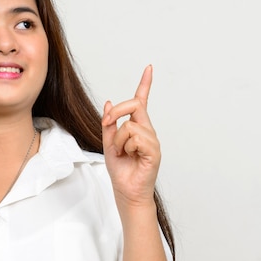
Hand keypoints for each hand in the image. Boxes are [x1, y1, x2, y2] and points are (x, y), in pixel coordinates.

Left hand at [102, 65, 160, 208]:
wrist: (126, 192)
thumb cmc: (121, 170)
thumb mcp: (108, 143)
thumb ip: (108, 124)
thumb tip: (109, 102)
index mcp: (138, 127)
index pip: (142, 101)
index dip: (145, 84)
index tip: (148, 68)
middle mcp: (147, 131)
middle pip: (135, 104)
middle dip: (117, 112)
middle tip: (106, 122)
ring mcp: (152, 140)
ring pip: (130, 126)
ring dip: (119, 140)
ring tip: (122, 153)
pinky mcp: (154, 151)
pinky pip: (136, 138)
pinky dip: (126, 147)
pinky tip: (131, 156)